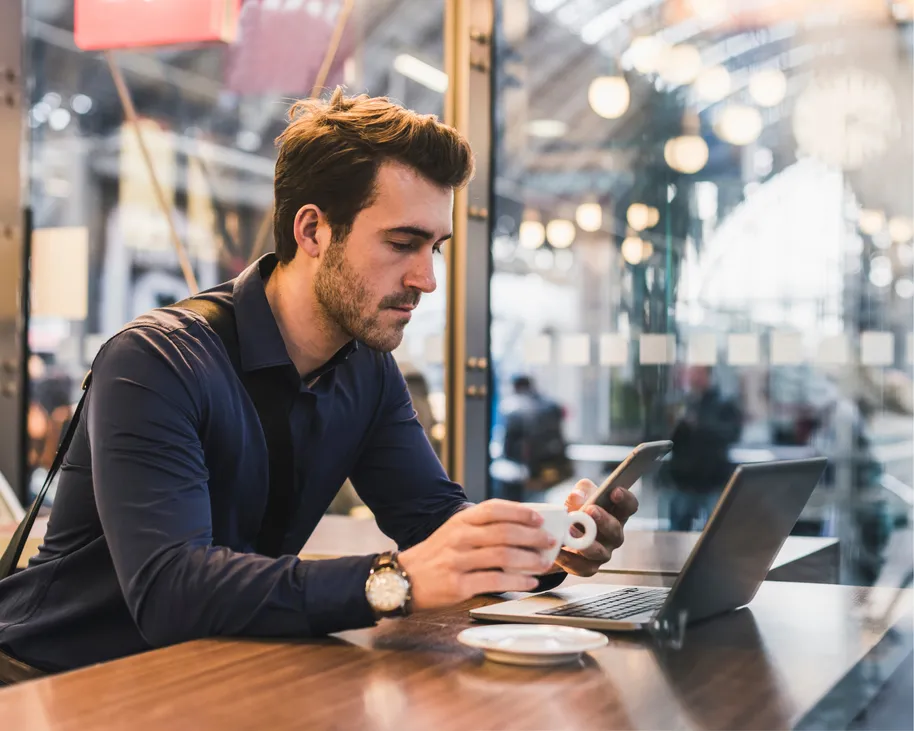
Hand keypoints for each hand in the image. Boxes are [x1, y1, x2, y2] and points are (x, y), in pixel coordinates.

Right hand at [398, 500, 555, 610]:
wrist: (404, 579)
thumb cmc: (436, 556)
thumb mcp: (453, 533)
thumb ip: (480, 529)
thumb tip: (521, 530)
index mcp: (460, 522)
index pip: (494, 509)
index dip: (519, 512)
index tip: (539, 518)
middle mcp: (459, 538)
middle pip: (504, 532)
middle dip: (533, 537)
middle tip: (550, 541)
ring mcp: (458, 561)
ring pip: (503, 556)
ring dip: (530, 559)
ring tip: (544, 563)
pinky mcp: (458, 585)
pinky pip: (495, 581)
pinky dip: (517, 581)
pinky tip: (530, 581)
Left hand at [553, 479, 639, 576]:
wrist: (562, 534)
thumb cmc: (578, 510)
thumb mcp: (579, 496)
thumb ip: (581, 492)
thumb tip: (577, 496)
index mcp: (616, 514)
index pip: (629, 506)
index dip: (625, 499)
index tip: (615, 491)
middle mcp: (614, 535)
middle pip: (615, 530)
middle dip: (603, 520)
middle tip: (591, 510)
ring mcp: (603, 553)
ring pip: (599, 552)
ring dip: (585, 542)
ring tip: (569, 531)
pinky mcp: (589, 567)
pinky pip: (581, 566)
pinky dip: (568, 559)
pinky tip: (558, 550)